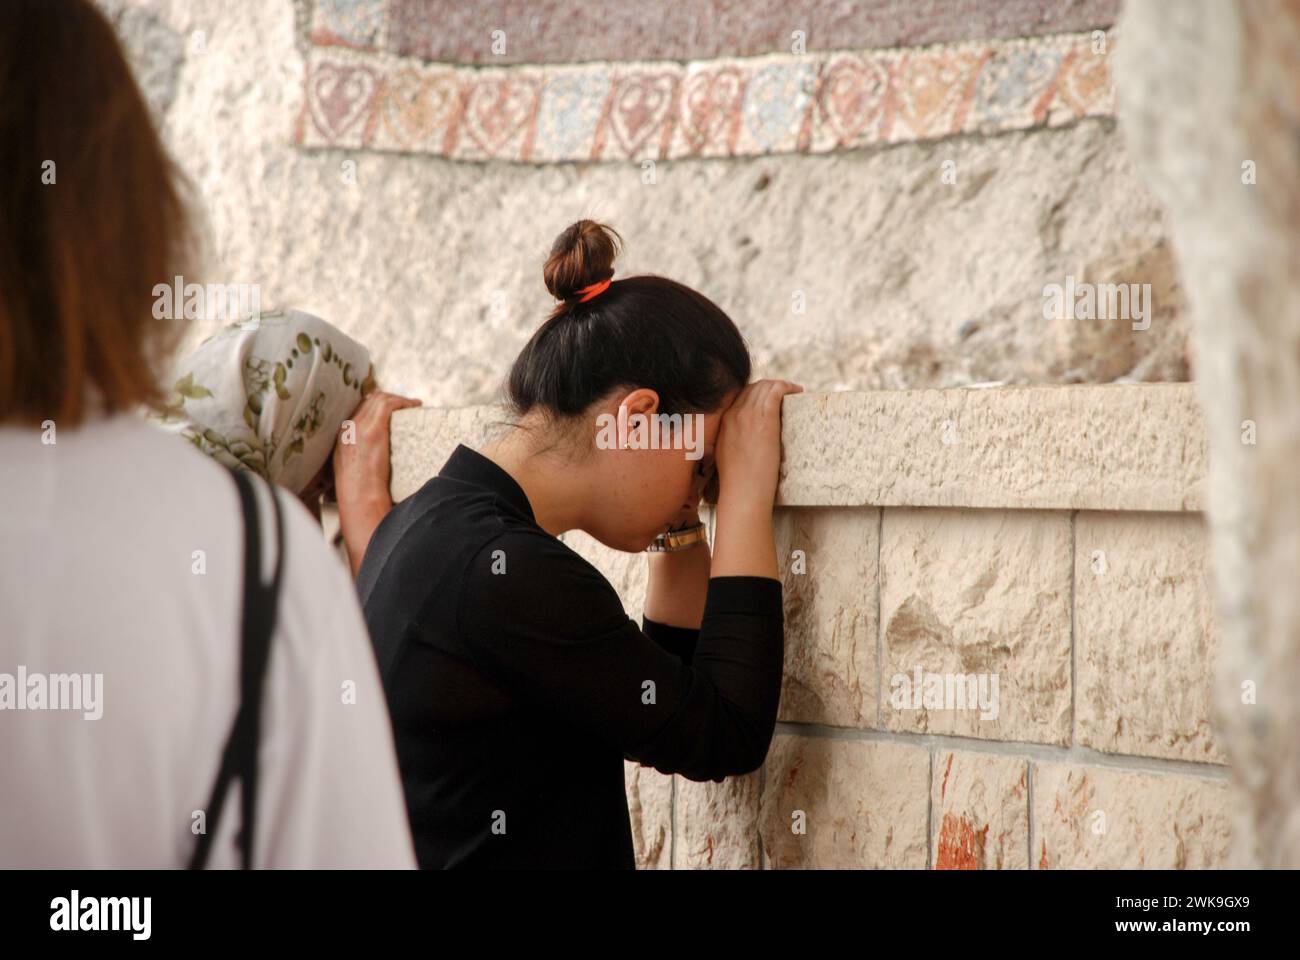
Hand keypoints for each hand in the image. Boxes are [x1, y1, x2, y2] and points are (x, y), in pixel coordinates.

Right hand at [333, 391, 420, 507]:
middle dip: (390, 398)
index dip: (377, 405)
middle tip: (406, 405)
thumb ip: (360, 459)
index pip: (360, 409)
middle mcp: (349, 428)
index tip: (392, 409)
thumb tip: (374, 459)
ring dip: (399, 399)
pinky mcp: (374, 432)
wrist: (359, 497)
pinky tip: (415, 406)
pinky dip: (403, 402)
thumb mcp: (353, 470)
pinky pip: (389, 405)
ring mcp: (360, 428)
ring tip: (413, 405)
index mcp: (343, 436)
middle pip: (370, 400)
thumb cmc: (360, 492)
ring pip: (379, 399)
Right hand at [713, 379, 802, 510]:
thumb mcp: (727, 457)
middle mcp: (733, 414)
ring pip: (765, 386)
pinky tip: (798, 392)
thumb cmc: (739, 484)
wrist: (743, 494)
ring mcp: (748, 416)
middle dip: (771, 387)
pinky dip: (788, 387)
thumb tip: (747, 441)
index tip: (772, 398)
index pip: (741, 395)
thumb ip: (734, 442)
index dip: (759, 393)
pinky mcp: (765, 420)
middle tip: (787, 394)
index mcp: (723, 422)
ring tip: (795, 392)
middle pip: (754, 388)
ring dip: (782, 385)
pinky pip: (776, 391)